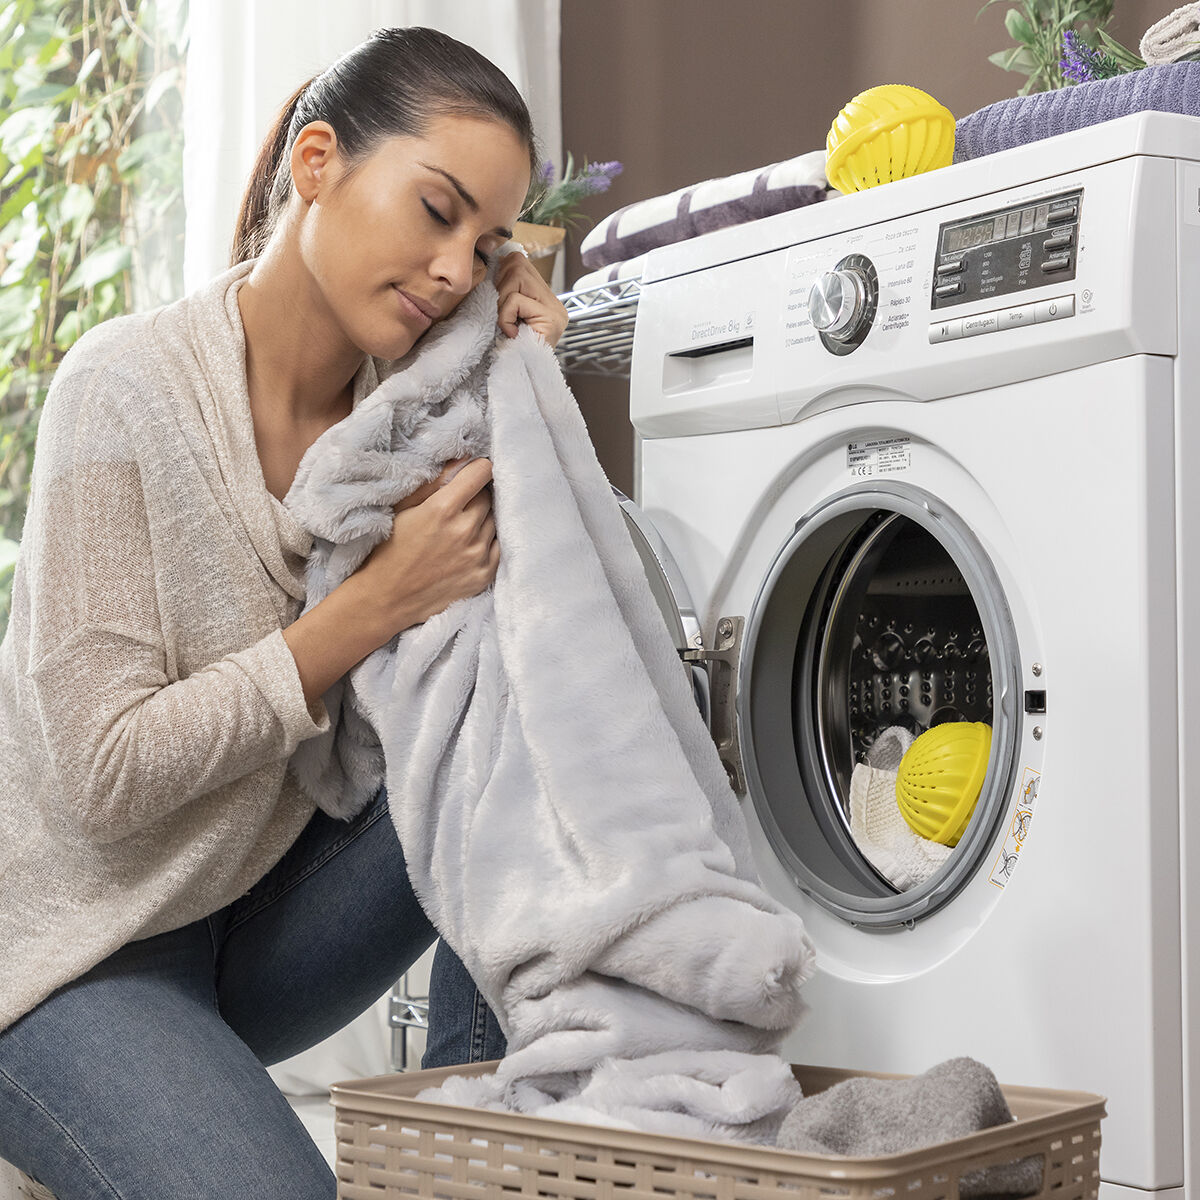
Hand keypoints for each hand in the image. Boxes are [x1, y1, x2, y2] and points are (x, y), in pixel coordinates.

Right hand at [352, 457, 497, 636]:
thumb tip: (463, 459)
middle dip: (476, 496)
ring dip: (482, 520)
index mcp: (443, 509)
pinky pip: (498, 546)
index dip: (477, 469)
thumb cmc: (389, 549)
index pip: (482, 472)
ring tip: (458, 529)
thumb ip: (435, 481)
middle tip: (457, 506)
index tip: (471, 474)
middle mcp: (465, 531)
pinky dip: (486, 542)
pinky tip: (465, 547)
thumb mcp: (403, 507)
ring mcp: (477, 555)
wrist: (386, 598)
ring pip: (494, 521)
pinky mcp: (484, 575)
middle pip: (488, 496)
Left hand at [496, 247, 567, 346]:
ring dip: (501, 301)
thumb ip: (500, 291)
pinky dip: (505, 316)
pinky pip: (515, 299)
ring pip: (516, 276)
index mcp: (542, 298)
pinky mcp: (552, 319)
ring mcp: (555, 310)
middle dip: (499, 286)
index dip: (499, 274)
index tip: (493, 298)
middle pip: (517, 263)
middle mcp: (553, 302)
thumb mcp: (500, 315)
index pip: (519, 262)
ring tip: (506, 325)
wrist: (515, 383)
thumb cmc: (503, 351)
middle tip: (500, 316)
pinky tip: (511, 334)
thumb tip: (486, 260)